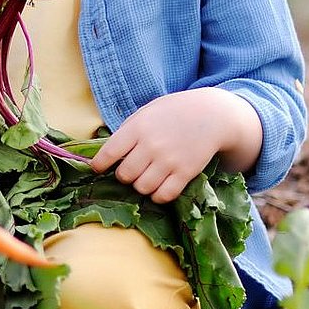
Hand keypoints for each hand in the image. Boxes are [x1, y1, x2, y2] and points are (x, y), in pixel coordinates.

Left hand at [90, 88, 257, 203]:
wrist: (211, 115)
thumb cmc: (173, 112)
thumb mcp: (146, 113)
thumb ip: (128, 131)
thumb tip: (106, 154)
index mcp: (137, 128)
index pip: (108, 153)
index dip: (99, 165)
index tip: (98, 168)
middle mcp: (151, 145)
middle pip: (125, 175)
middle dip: (124, 176)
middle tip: (130, 171)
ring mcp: (169, 160)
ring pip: (142, 188)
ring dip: (141, 186)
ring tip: (146, 178)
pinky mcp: (186, 172)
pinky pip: (164, 195)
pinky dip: (158, 196)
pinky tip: (159, 187)